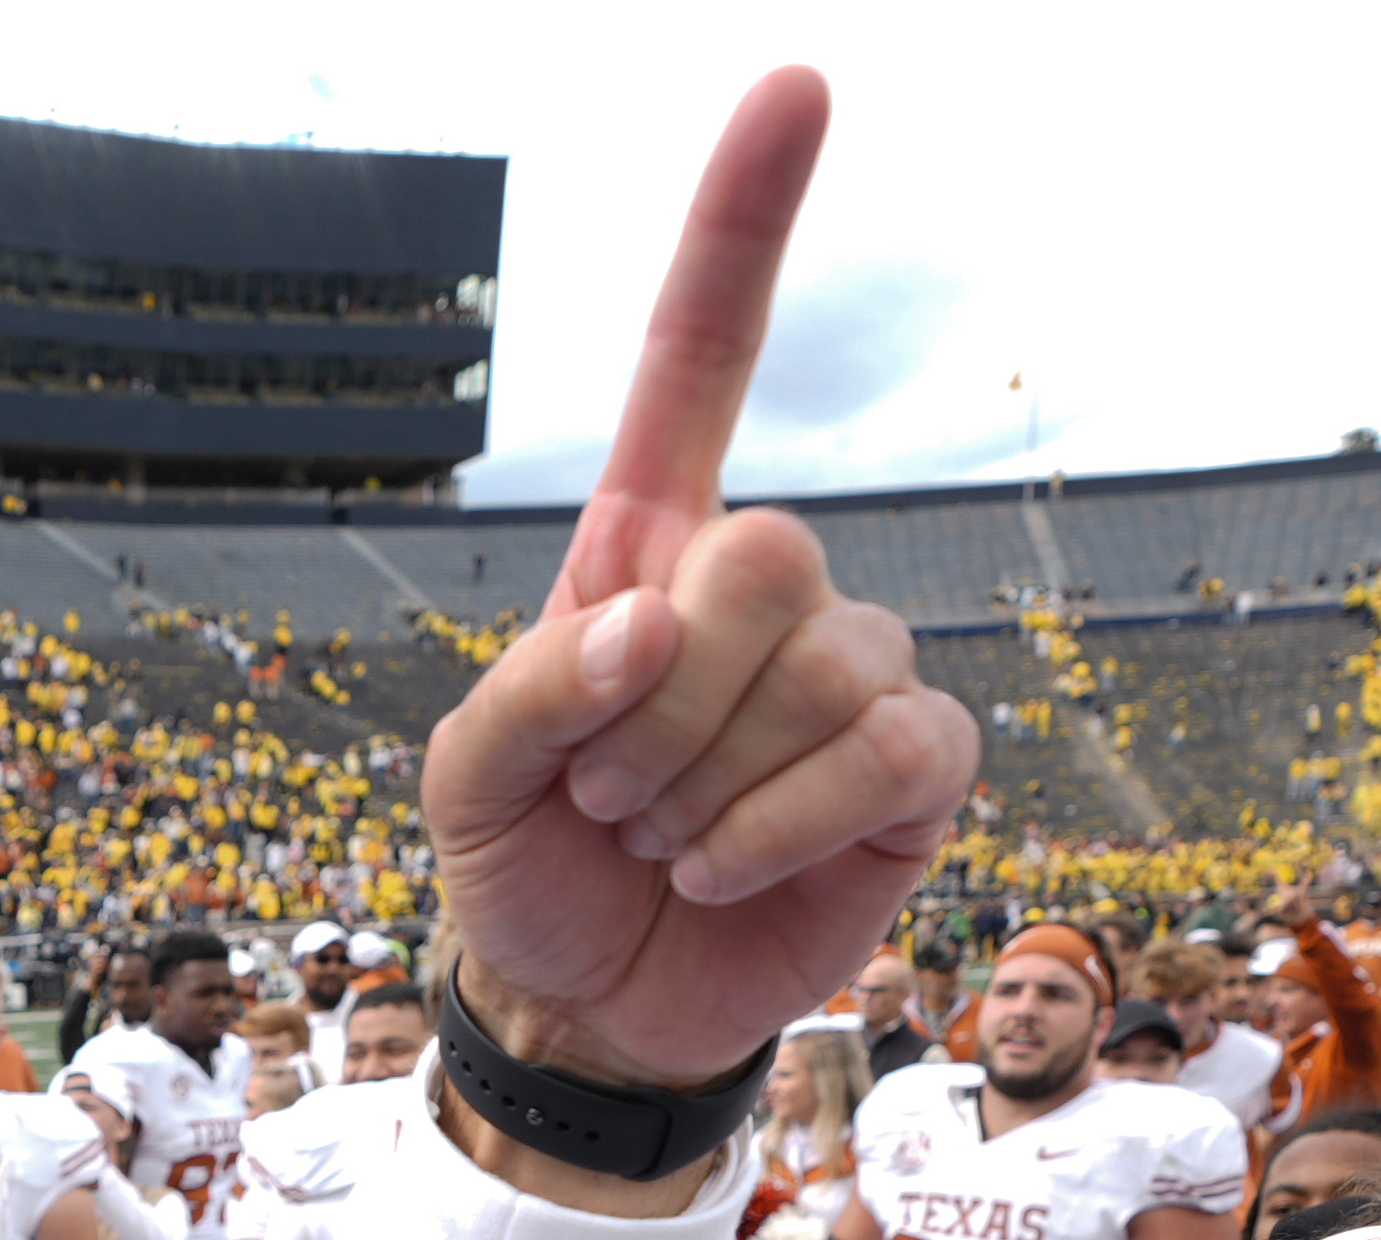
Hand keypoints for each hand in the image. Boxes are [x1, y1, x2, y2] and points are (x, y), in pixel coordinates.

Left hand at [418, 70, 975, 1090]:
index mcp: (646, 548)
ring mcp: (853, 672)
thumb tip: (651, 618)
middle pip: (761, 550)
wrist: (588, 1006)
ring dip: (705, 780)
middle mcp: (765, 587)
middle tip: (607, 790)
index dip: (744, 226)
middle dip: (657, 699)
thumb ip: (525, 692)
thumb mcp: (464, 782)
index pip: (701, 360)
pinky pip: (885, 746)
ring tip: (658, 839)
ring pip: (821, 662)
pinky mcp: (916, 769)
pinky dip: (780, 823)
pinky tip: (724, 868)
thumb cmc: (526, 866)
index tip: (798, 82)